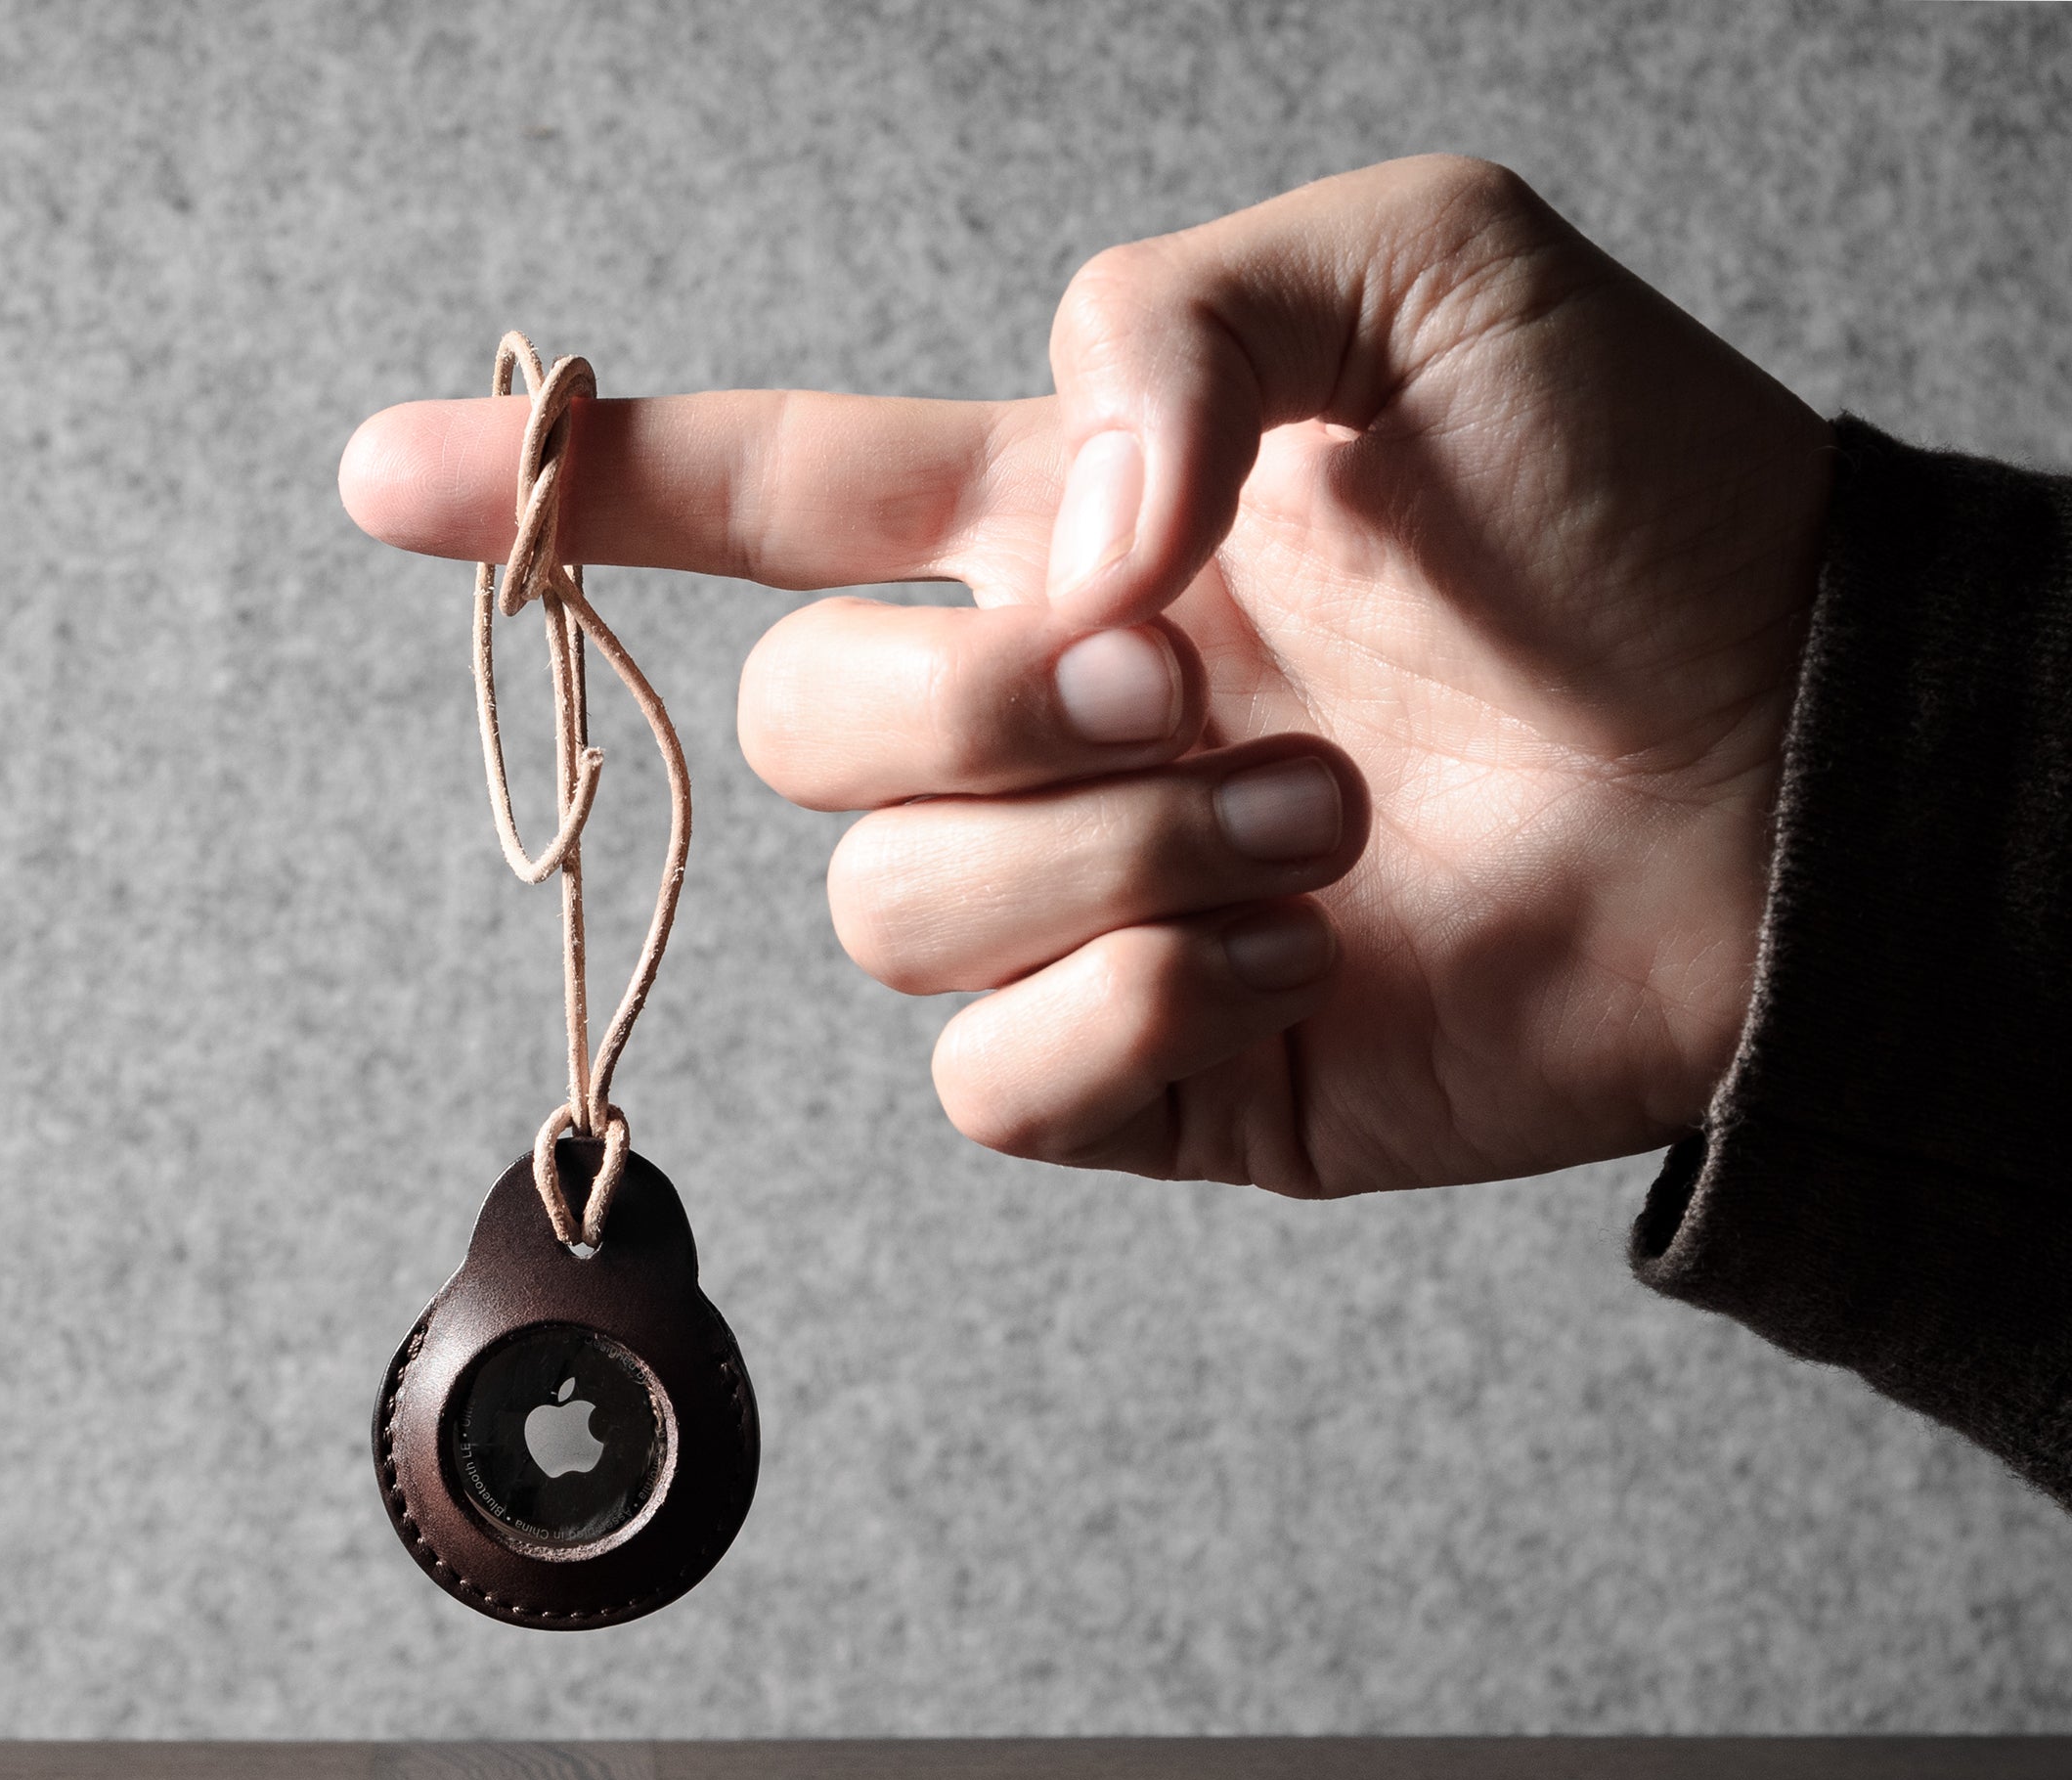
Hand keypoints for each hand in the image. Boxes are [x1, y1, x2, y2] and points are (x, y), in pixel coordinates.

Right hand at [341, 156, 1831, 1195]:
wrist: (1807, 767)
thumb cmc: (1646, 501)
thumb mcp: (1423, 273)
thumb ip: (1171, 313)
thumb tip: (1054, 552)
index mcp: (1062, 527)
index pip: (763, 505)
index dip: (579, 490)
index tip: (394, 478)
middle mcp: (1043, 721)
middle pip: (797, 739)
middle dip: (974, 707)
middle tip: (1192, 674)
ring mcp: (1088, 906)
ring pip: (887, 920)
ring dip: (1101, 855)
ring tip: (1313, 809)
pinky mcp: (1159, 1078)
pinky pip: (995, 1085)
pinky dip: (1126, 1014)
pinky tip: (1286, 955)